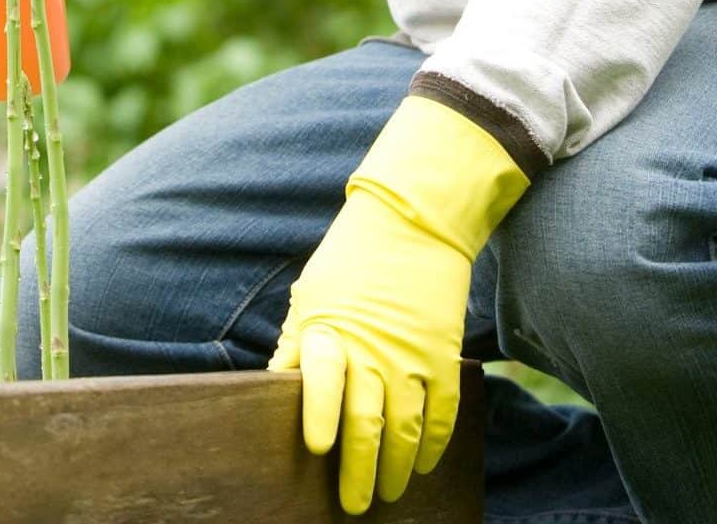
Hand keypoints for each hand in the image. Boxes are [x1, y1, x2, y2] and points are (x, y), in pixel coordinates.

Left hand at [270, 96, 528, 513]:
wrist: (415, 221)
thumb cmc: (350, 261)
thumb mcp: (309, 297)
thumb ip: (294, 345)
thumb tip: (272, 388)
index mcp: (330, 332)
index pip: (321, 381)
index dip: (319, 416)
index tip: (317, 450)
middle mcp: (372, 349)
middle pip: (366, 423)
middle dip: (360, 471)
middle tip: (354, 504)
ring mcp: (413, 356)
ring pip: (408, 428)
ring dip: (398, 468)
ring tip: (388, 493)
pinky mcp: (444, 355)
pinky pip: (443, 412)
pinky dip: (434, 444)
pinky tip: (424, 464)